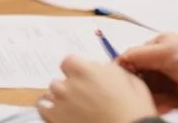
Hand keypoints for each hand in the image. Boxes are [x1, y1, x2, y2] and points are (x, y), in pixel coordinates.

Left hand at [37, 56, 156, 122]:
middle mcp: (69, 85)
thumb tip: (100, 68)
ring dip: (60, 98)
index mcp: (85, 71)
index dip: (76, 70)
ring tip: (75, 109)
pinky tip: (60, 114)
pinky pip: (43, 108)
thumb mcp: (130, 81)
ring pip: (51, 94)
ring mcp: (60, 103)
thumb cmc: (134, 110)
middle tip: (84, 97)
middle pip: (60, 80)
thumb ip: (109, 70)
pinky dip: (49, 110)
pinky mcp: (55, 119)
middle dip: (69, 87)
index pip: (69, 61)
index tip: (84, 77)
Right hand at [118, 33, 177, 111]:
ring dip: (149, 98)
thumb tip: (118, 60)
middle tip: (142, 95)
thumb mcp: (168, 54)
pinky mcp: (174, 97)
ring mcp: (167, 80)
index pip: (129, 57)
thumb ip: (140, 55)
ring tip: (161, 102)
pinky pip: (157, 102)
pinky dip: (159, 105)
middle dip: (138, 88)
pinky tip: (167, 107)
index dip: (123, 69)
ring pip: (146, 91)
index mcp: (157, 46)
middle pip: (135, 76)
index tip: (119, 82)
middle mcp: (160, 62)